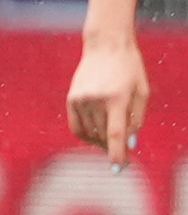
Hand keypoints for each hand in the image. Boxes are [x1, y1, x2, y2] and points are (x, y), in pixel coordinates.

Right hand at [70, 38, 149, 167]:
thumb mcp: (142, 92)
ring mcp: (81, 99)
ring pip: (90, 133)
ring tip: (112, 142)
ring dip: (102, 142)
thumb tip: (128, 144)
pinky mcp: (72, 99)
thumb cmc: (130, 69)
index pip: (114, 133)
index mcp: (116, 98)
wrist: (106, 46)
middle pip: (103, 135)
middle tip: (124, 154)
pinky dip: (87, 136)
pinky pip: (77, 127)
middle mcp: (95, 100)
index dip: (116, 153)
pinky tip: (96, 138)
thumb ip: (137, 119)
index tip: (118, 168)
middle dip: (114, 147)